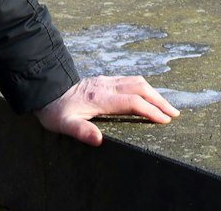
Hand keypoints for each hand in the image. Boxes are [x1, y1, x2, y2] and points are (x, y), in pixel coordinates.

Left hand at [34, 75, 179, 145]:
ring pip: (137, 81)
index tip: (165, 120)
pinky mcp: (105, 80)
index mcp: (101, 98)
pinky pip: (130, 80)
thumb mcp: (63, 125)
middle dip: (160, 100)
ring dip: (154, 92)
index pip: (133, 102)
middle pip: (141, 88)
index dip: (151, 110)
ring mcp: (107, 81)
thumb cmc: (55, 110)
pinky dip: (144, 87)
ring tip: (165, 105)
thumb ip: (81, 132)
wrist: (46, 89)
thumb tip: (99, 141)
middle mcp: (107, 86)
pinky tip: (147, 95)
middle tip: (174, 113)